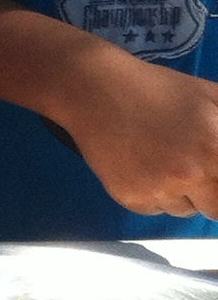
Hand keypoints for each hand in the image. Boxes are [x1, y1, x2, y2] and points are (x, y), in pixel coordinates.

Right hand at [53, 54, 217, 217]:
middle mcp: (191, 174)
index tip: (209, 172)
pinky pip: (155, 209)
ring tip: (162, 159)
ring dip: (182, 193)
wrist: (94, 89)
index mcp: (216, 147)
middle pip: (216, 208)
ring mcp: (158, 188)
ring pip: (185, 210)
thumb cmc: (160, 90)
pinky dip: (153, 193)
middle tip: (193, 166)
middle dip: (210, 191)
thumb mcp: (212, 96)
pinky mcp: (130, 198)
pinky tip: (141, 165)